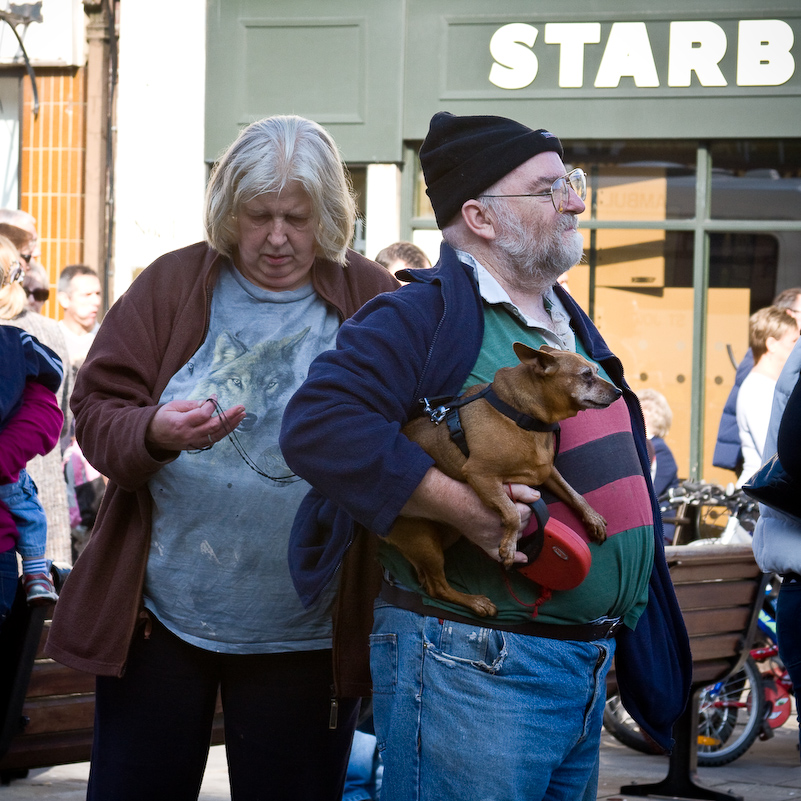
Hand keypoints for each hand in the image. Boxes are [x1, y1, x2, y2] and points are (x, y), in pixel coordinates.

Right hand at [145, 397, 246, 453]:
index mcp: (181, 422)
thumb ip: (192, 405)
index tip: (215, 396)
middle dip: (229, 416)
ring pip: (217, 435)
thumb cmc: (162, 418)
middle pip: (214, 426)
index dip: (212, 405)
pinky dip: (225, 432)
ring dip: (231, 425)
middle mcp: (189, 434)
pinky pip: (214, 440)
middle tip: (241, 407)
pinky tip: (233, 425)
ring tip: (242, 416)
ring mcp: (194, 442)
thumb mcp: (173, 406)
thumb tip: (210, 402)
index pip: (202, 414)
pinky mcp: (197, 446)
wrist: (151, 437)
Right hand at [399, 469, 539, 562]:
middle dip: (521, 516)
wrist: (449, 500)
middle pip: (523, 525)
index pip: (528, 512)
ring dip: (516, 530)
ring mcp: (493, 540)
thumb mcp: (496, 487)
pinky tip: (524, 558)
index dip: (524, 504)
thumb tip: (537, 496)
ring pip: (516, 537)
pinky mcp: (484, 544)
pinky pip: (501, 556)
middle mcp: (502, 530)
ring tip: (506, 519)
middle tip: (511, 507)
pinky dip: (513, 558)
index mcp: (507, 515)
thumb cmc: (471, 491)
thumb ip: (519, 490)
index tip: (517, 499)